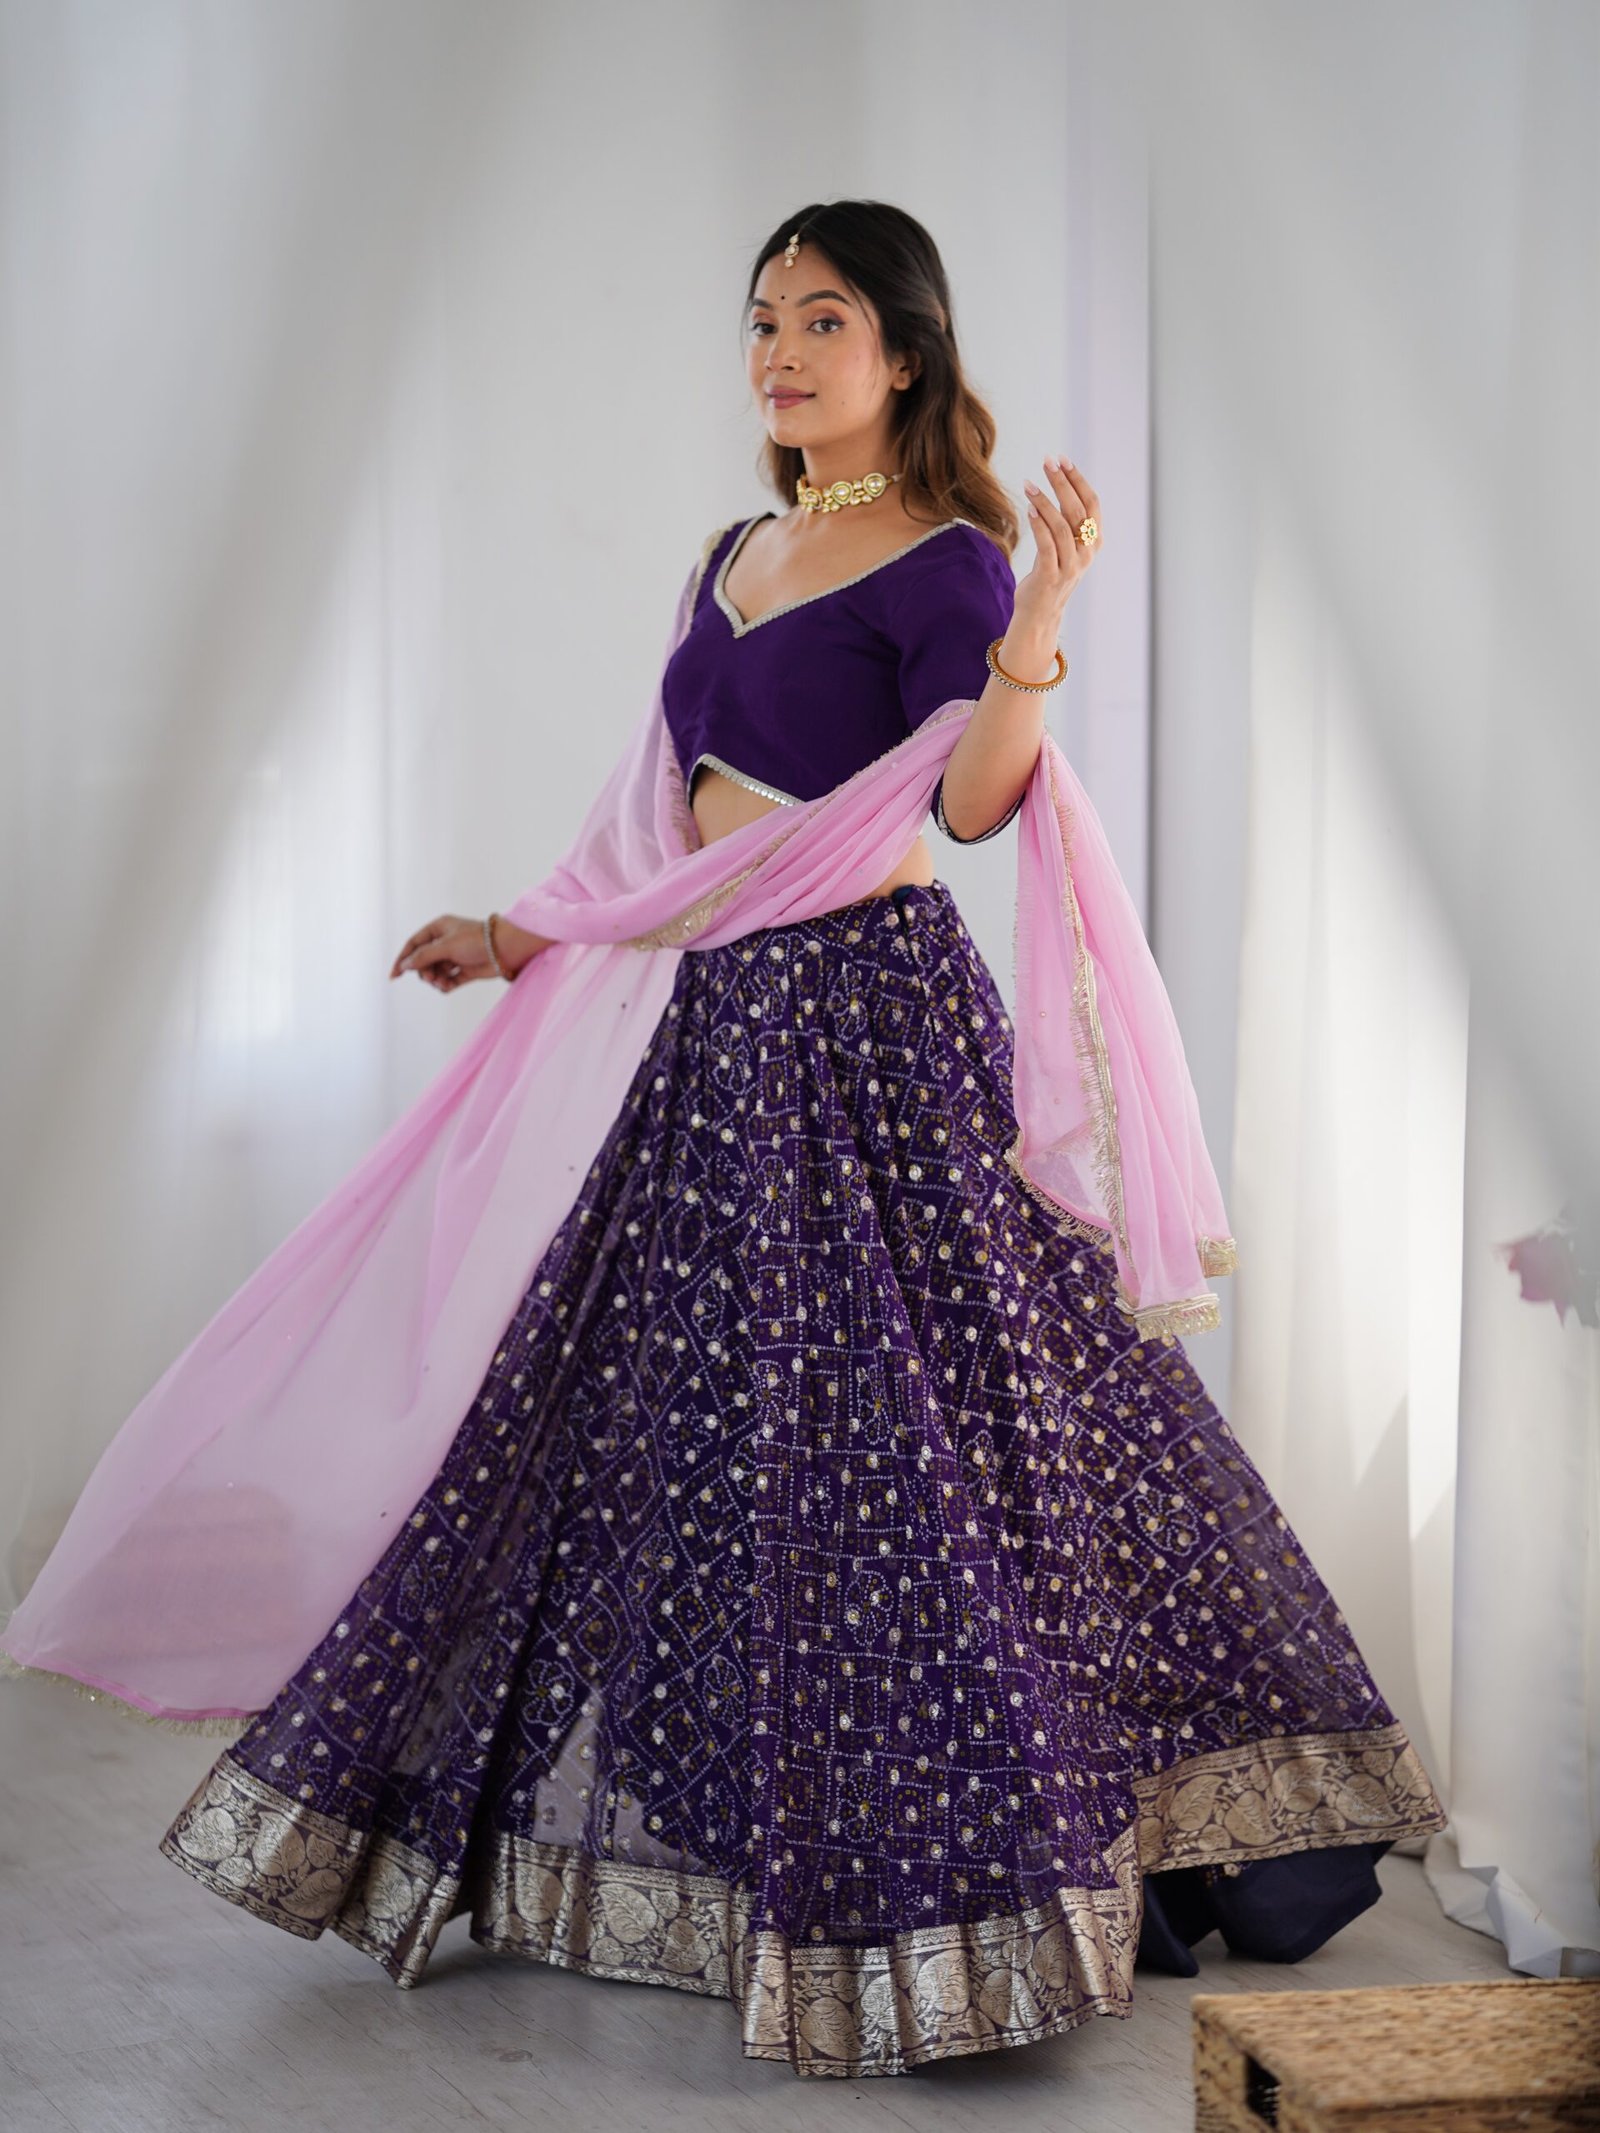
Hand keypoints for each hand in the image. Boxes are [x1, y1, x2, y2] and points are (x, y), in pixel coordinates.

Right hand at [389, 913, 502, 992]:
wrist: (506, 950)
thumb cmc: (477, 940)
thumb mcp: (446, 946)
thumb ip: (424, 956)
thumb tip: (404, 965)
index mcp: (439, 928)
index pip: (414, 944)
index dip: (402, 959)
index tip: (394, 976)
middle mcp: (445, 942)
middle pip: (423, 961)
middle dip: (424, 972)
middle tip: (430, 978)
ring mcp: (455, 957)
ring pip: (435, 973)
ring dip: (435, 980)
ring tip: (443, 983)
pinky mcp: (465, 971)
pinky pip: (448, 981)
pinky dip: (446, 985)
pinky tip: (448, 986)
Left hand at [1012, 454, 1101, 640]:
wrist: (1040, 615)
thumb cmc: (1050, 575)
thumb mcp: (1066, 547)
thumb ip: (1068, 523)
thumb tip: (1061, 484)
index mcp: (1094, 543)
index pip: (1092, 504)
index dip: (1078, 480)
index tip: (1063, 459)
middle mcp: (1086, 554)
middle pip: (1077, 510)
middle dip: (1062, 482)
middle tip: (1047, 461)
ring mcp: (1070, 567)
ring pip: (1061, 527)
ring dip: (1045, 502)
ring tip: (1030, 484)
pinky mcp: (1051, 577)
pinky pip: (1047, 546)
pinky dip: (1039, 525)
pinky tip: (1029, 509)